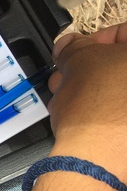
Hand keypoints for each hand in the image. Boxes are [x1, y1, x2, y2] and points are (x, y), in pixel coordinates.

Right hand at [48, 22, 126, 180]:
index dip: (94, 38)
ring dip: (94, 88)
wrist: (97, 158)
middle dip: (93, 66)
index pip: (124, 32)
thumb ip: (75, 46)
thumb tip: (71, 46)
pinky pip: (120, 113)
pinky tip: (83, 114)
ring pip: (120, 90)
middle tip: (69, 73)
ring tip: (68, 96)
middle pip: (122, 64)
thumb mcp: (78, 61)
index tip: (74, 50)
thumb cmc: (98, 111)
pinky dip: (104, 109)